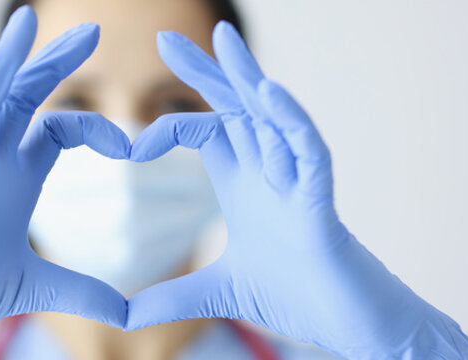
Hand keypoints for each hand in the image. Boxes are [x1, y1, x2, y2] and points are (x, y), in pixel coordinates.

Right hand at [0, 7, 130, 356]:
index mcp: (14, 182)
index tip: (132, 146)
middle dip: (54, 63)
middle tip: (92, 29)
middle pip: (23, 101)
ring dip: (4, 63)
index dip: (94, 128)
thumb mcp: (33, 289)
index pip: (56, 131)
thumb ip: (80, 292)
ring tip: (25, 20)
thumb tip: (126, 314)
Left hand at [125, 22, 467, 359]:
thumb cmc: (296, 298)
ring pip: (273, 116)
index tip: (130, 149)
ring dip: (249, 77)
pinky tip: (268, 91)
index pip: (207, 132)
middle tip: (167, 38)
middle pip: (237, 108)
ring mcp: (297, 184)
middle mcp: (270, 174)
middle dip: (205, 73)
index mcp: (244, 186)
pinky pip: (309, 150)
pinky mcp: (321, 203)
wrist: (344, 326)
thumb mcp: (218, 295)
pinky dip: (291, 120)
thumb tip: (123, 317)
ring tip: (224, 39)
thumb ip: (172, 298)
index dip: (168, 129)